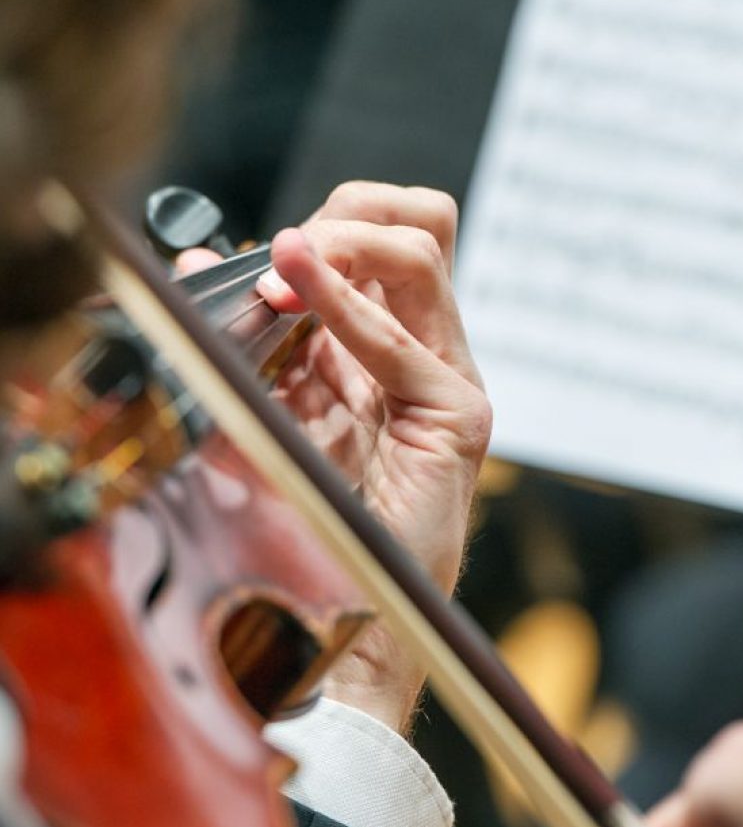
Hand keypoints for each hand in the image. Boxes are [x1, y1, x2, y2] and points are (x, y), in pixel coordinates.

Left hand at [179, 182, 490, 732]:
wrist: (341, 611)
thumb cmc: (303, 519)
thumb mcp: (262, 405)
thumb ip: (244, 336)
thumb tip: (202, 259)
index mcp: (376, 345)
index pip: (374, 239)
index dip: (319, 228)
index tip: (256, 258)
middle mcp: (417, 351)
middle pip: (415, 226)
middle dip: (346, 214)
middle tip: (288, 248)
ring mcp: (444, 379)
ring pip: (421, 255)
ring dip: (345, 246)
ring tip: (288, 264)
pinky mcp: (457, 416)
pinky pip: (404, 342)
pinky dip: (347, 309)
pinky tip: (297, 291)